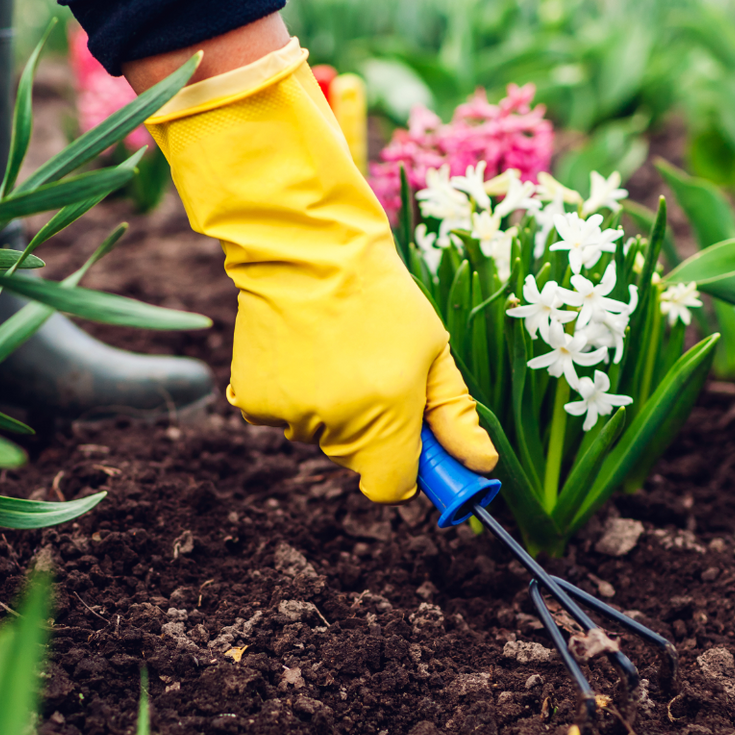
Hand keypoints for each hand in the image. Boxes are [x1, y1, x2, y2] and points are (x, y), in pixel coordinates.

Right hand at [141, 33, 497, 501]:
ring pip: (319, 436)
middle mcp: (335, 422)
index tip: (412, 445)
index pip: (391, 488)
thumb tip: (481, 468)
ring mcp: (289, 412)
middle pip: (356, 460)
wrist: (307, 247)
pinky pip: (282, 417)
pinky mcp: (253, 400)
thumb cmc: (381, 294)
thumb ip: (456, 415)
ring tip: (335, 350)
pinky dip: (293, 395)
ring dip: (330, 409)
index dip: (406, 471)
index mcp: (386, 413)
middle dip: (371, 430)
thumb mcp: (434, 349)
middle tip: (373, 372)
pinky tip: (301, 351)